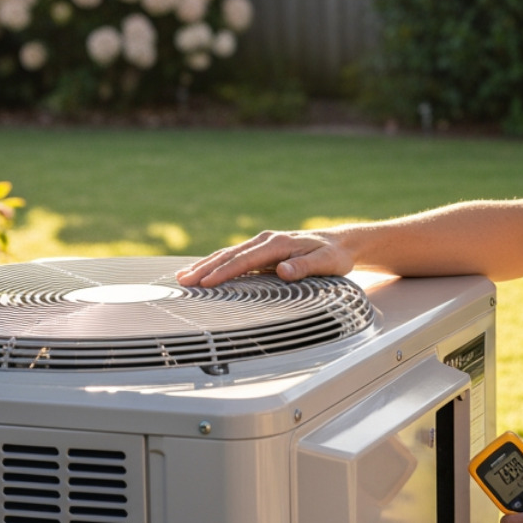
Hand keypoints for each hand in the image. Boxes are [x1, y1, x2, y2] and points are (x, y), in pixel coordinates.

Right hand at [176, 229, 353, 286]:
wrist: (340, 243)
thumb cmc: (333, 256)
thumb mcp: (326, 263)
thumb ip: (305, 267)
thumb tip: (282, 270)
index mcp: (279, 243)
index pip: (246, 259)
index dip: (225, 271)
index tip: (206, 283)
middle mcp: (267, 240)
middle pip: (231, 255)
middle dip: (205, 268)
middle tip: (183, 281)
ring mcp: (263, 243)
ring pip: (229, 254)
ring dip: (206, 265)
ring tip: (183, 276)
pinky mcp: (262, 250)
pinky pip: (235, 257)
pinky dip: (217, 264)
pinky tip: (202, 272)